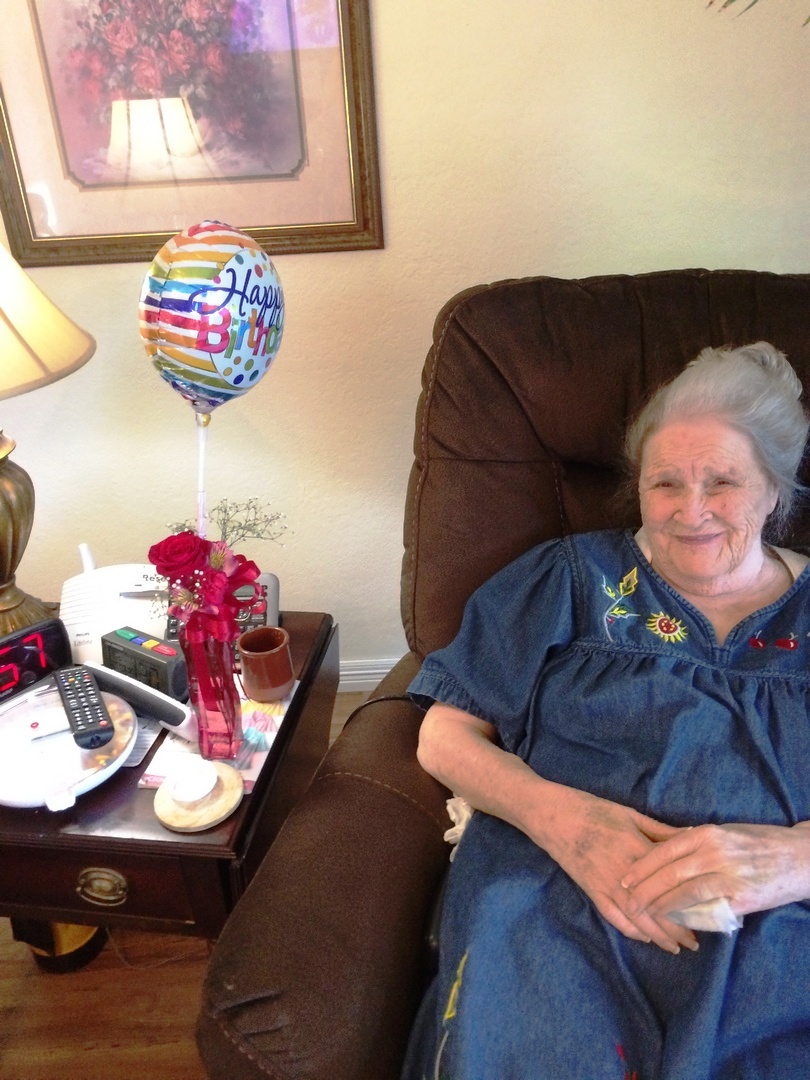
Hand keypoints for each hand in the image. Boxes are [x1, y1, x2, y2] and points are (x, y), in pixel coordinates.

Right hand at [538, 788, 698, 953]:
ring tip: (676, 947)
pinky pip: (613, 916)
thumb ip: (661, 830)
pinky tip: (646, 938)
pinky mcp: (592, 890)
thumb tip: (694, 836)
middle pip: (656, 907)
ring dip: (657, 935)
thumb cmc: (594, 810)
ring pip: (636, 917)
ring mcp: (606, 885)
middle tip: (695, 943)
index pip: (670, 882)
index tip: (706, 912)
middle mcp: (624, 873)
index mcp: (637, 850)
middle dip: (676, 928)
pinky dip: (630, 930)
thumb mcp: (630, 815)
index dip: (688, 900)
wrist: (555, 816)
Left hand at [618, 822, 809, 923]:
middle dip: (643, 887)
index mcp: (706, 833)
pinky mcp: (742, 897)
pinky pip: (708, 908)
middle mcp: (714, 851)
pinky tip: (674, 922)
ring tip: (642, 913)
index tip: (624, 877)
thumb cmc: (759, 842)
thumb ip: (697, 840)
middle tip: (625, 899)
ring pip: (684, 890)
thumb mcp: (725, 832)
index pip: (664, 850)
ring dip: (660, 904)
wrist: (799, 857)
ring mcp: (728, 874)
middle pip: (668, 871)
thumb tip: (666, 846)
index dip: (642, 866)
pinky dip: (688, 916)